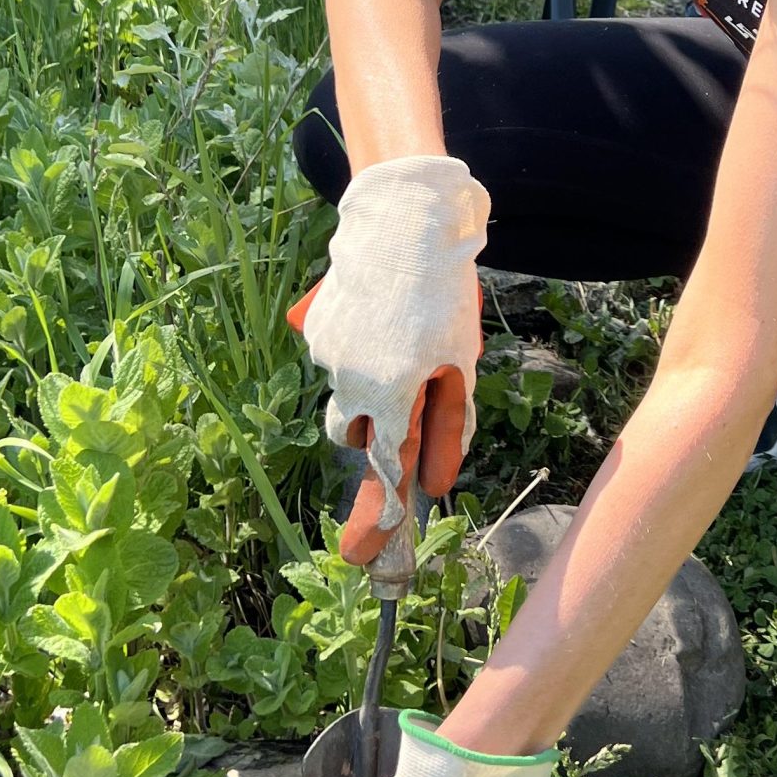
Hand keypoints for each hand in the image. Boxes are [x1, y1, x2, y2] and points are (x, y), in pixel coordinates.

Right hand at [288, 155, 489, 566]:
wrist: (402, 219)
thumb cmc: (443, 293)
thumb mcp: (460, 361)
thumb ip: (449, 425)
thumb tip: (439, 482)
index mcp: (392, 393)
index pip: (384, 471)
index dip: (379, 518)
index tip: (367, 557)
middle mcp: (350, 380)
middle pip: (356, 433)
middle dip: (374, 432)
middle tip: (401, 406)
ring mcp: (327, 354)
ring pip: (345, 392)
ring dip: (369, 386)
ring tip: (402, 340)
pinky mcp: (316, 328)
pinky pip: (337, 357)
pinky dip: (358, 350)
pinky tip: (384, 317)